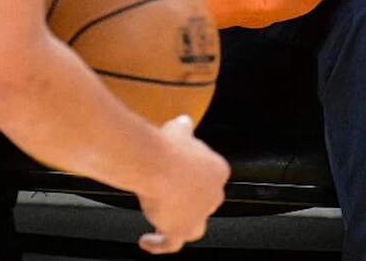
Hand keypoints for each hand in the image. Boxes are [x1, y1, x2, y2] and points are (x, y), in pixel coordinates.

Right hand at [135, 115, 227, 253]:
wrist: (157, 164)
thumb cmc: (169, 146)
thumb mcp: (179, 129)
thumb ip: (184, 128)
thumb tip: (184, 121)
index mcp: (218, 171)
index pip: (213, 176)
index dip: (197, 174)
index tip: (182, 168)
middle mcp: (213, 196)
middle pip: (205, 202)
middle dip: (192, 199)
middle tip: (172, 192)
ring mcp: (197, 216)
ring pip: (195, 227)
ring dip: (182, 223)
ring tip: (166, 219)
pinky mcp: (180, 230)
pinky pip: (170, 244)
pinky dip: (158, 244)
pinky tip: (147, 241)